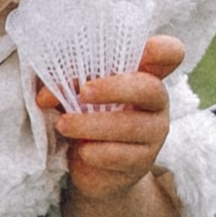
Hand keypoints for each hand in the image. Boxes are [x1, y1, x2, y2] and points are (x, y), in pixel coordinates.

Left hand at [42, 35, 184, 200]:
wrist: (93, 167)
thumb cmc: (87, 116)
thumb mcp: (76, 94)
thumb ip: (64, 85)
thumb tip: (45, 95)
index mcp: (143, 73)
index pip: (170, 54)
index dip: (162, 49)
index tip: (142, 50)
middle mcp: (156, 101)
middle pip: (149, 88)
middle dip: (114, 88)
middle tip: (83, 93)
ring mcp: (154, 133)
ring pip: (129, 126)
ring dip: (90, 124)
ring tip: (63, 124)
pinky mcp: (142, 162)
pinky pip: (120, 155)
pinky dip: (95, 151)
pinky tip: (81, 150)